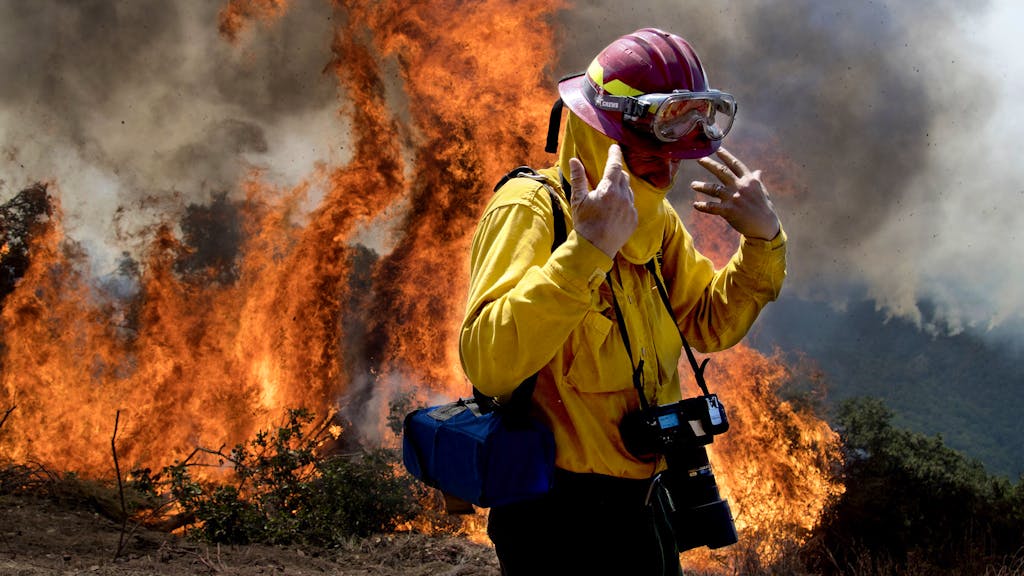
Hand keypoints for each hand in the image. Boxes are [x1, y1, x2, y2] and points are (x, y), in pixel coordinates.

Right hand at [568, 144, 637, 258]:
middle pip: (623, 176)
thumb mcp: (578, 200)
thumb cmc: (584, 223)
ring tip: (610, 194)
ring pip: (628, 190)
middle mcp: (622, 197)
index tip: (615, 147)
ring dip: (621, 188)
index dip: (615, 154)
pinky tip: (614, 210)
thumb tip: (573, 160)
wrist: (594, 249)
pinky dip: (624, 203)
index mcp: (608, 190)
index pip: (614, 165)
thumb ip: (578, 178)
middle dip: (617, 172)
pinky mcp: (633, 219)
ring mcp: (630, 209)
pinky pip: (631, 205)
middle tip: (609, 173)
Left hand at [691, 147, 780, 240]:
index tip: (717, 149)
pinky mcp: (728, 211)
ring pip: (714, 188)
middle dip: (710, 164)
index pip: (735, 164)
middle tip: (699, 159)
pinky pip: (712, 207)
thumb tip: (758, 171)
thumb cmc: (764, 208)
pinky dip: (703, 206)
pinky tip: (695, 205)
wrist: (764, 226)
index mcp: (749, 180)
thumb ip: (757, 180)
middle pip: (722, 172)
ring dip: (702, 186)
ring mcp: (734, 198)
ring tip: (693, 185)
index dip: (726, 156)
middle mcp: (740, 187)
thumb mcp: (762, 191)